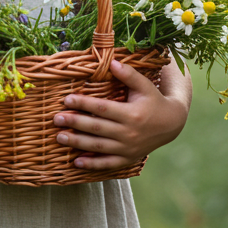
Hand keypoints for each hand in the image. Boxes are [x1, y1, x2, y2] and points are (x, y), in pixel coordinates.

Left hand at [52, 60, 190, 169]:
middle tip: (56, 119)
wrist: (171, 124)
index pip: (102, 108)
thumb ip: (128, 74)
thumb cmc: (154, 101)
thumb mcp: (145, 86)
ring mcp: (128, 148)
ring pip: (98, 146)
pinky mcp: (128, 159)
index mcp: (132, 114)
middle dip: (75, 123)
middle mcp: (129, 133)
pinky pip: (108, 164)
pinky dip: (92, 165)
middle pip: (97, 128)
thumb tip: (112, 62)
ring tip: (59, 137)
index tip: (66, 99)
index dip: (83, 104)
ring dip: (78, 142)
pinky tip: (76, 162)